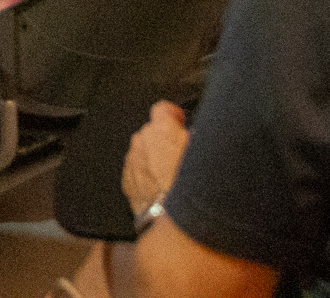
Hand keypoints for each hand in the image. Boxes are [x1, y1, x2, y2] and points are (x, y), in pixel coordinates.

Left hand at [121, 102, 189, 220]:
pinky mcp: (127, 182)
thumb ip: (197, 137)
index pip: (162, 108)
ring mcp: (132, 162)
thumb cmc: (189, 187)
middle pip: (152, 132)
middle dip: (164, 141)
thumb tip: (196, 135)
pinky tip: (161, 189)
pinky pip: (136, 172)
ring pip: (143, 153)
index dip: (172, 115)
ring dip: (154, 160)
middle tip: (180, 156)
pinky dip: (146, 177)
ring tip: (171, 177)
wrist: (171, 221)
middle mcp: (142, 141)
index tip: (179, 121)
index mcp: (161, 129)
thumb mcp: (203, 153)